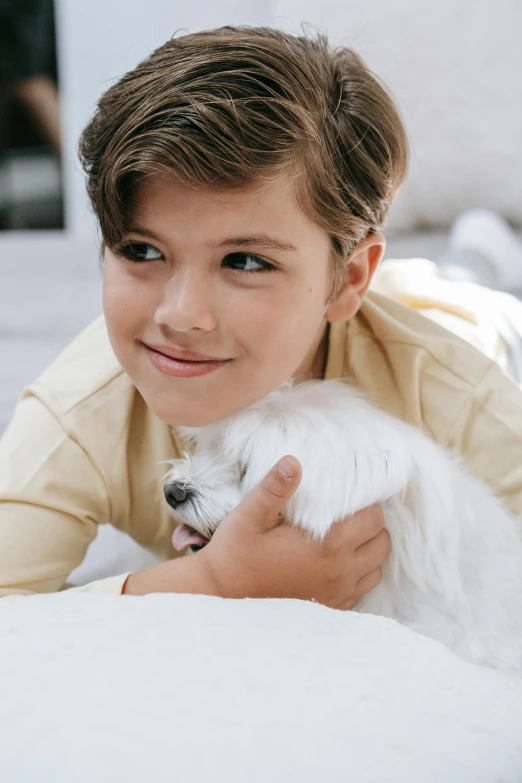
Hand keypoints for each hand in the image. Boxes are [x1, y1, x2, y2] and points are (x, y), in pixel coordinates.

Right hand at [194, 455, 390, 609]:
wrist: (220, 596)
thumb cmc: (235, 553)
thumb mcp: (251, 515)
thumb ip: (275, 488)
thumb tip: (293, 461)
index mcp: (328, 545)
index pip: (373, 518)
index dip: (365, 504)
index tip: (347, 499)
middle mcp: (340, 571)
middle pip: (381, 543)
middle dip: (370, 527)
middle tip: (346, 517)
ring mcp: (337, 594)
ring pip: (375, 570)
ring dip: (366, 553)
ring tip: (343, 540)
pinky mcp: (330, 609)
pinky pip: (360, 591)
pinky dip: (356, 576)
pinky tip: (332, 564)